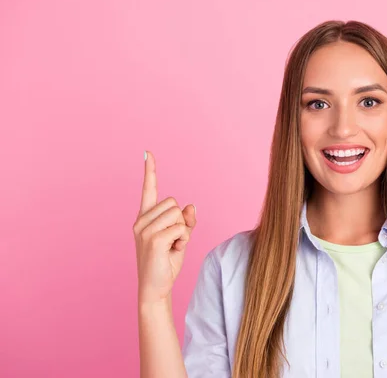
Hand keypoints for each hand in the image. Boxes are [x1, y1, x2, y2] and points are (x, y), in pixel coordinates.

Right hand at [133, 150, 196, 304]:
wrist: (155, 288)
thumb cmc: (166, 263)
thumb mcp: (179, 238)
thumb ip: (185, 221)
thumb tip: (191, 206)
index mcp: (145, 219)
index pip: (148, 190)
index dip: (150, 171)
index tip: (148, 153)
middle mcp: (141, 221)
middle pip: (173, 203)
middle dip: (181, 221)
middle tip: (173, 241)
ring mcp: (144, 230)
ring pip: (178, 214)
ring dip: (183, 231)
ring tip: (172, 247)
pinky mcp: (153, 239)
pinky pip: (180, 228)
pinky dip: (183, 239)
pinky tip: (173, 251)